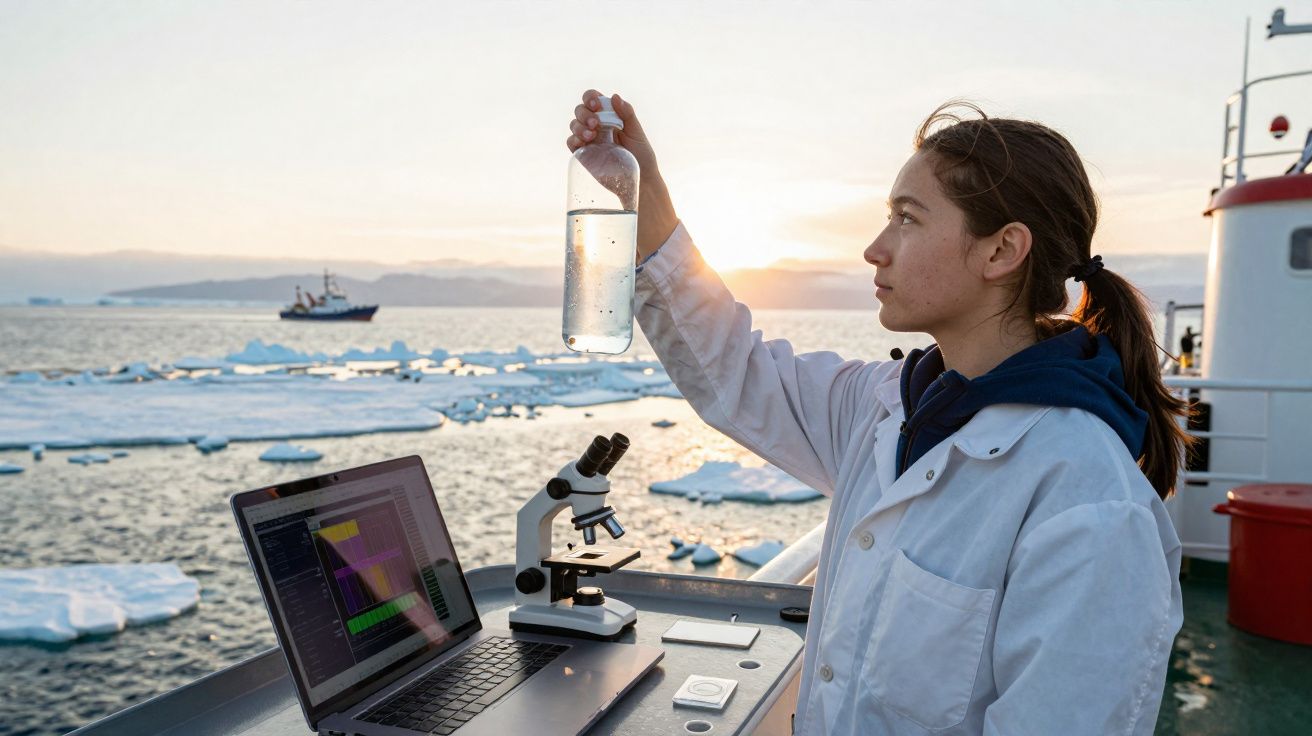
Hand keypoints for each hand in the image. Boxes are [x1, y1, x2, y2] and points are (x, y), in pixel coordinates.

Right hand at [567, 90, 678, 258]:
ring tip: (591, 134)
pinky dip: (574, 139)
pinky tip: (583, 142)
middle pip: (580, 110)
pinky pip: (571, 142)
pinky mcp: (583, 154)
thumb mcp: (637, 133)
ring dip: (579, 125)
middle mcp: (596, 126)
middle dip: (584, 113)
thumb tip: (614, 96)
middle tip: (596, 123)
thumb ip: (627, 114)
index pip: (593, 99)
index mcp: (609, 116)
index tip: (597, 105)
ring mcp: (588, 140)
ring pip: (574, 124)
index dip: (591, 97)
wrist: (641, 181)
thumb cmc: (642, 156)